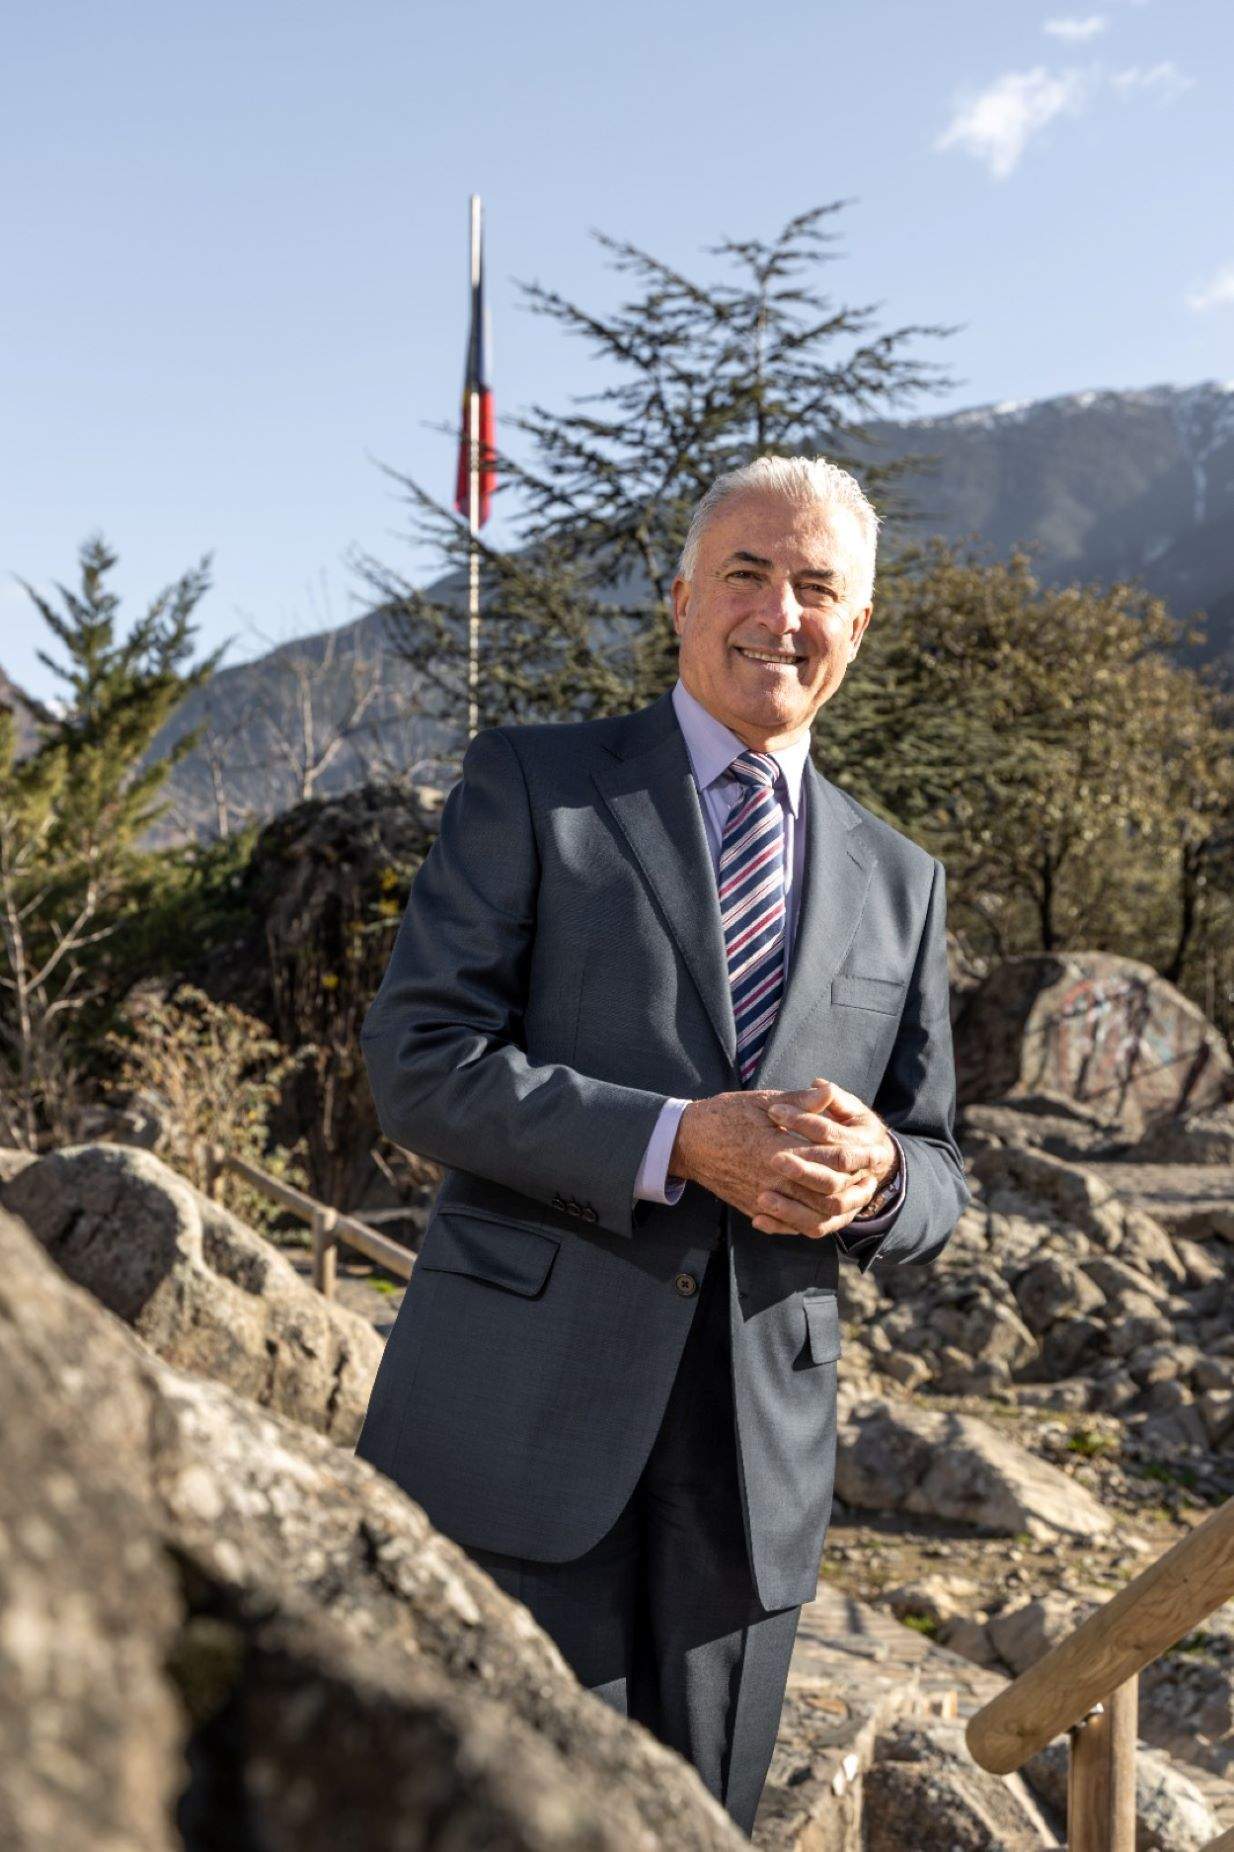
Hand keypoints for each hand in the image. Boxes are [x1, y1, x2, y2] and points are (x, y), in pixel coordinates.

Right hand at [668, 1079, 897, 1239]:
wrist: (688, 1142)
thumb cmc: (725, 1116)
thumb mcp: (762, 1101)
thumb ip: (799, 1101)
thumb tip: (829, 1092)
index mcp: (778, 1149)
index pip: (829, 1160)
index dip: (855, 1156)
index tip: (872, 1150)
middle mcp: (773, 1180)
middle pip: (827, 1194)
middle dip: (853, 1188)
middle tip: (870, 1179)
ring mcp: (763, 1198)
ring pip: (812, 1217)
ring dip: (838, 1209)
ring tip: (854, 1197)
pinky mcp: (755, 1209)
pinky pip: (791, 1226)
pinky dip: (813, 1221)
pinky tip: (825, 1211)